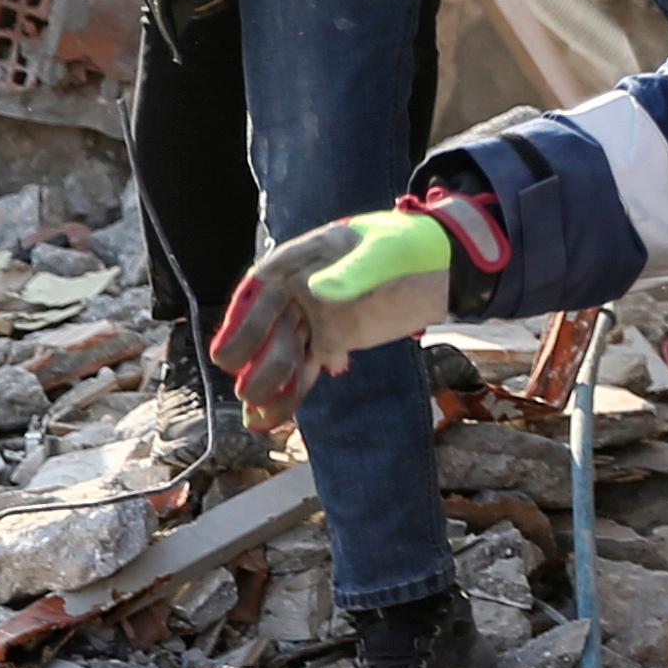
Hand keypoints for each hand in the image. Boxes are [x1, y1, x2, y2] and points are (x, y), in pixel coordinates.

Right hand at [211, 210, 466, 430]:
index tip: (227, 355)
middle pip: (266, 327)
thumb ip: (353, 272)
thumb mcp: (383, 253)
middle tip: (247, 391)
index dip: (241, 323)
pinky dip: (291, 391)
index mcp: (300, 260)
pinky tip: (273, 418)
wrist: (439, 268)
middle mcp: (297, 289)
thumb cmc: (407, 248)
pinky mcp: (330, 339)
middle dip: (255, 361)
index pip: (261, 291)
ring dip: (269, 384)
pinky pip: (304, 366)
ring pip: (282, 352)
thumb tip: (314, 289)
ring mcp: (312, 317)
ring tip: (258, 417)